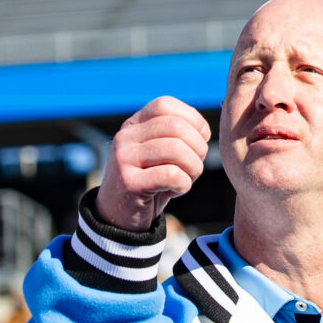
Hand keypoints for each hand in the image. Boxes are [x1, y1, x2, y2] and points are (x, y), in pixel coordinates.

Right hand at [95, 96, 210, 229]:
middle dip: (198, 147)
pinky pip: (171, 175)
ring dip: (194, 167)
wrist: (119, 217)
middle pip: (176, 127)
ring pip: (176, 150)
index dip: (192, 119)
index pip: (165, 105)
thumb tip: (203, 129)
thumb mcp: (158, 153)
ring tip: (188, 178)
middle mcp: (125, 137)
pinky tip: (176, 190)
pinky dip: (183, 184)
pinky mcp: (129, 183)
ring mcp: (124, 158)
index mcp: (133, 124)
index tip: (200, 139)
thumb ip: (175, 136)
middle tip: (197, 165)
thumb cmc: (149, 182)